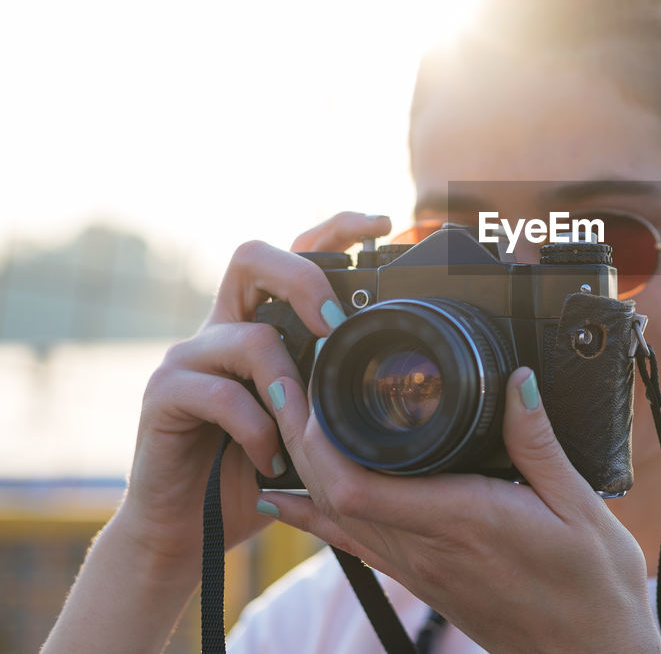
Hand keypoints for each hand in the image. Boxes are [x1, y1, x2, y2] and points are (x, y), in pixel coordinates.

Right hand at [115, 212, 391, 568]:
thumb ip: (336, 388)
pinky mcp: (163, 395)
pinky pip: (219, 394)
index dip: (334, 230)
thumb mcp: (310, 424)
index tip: (382, 223)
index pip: (294, 255)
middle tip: (337, 325)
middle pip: (253, 257)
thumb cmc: (258, 473)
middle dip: (303, 279)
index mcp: (261, 324)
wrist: (190, 529)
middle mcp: (223, 328)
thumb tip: (405, 374)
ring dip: (288, 385)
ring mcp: (189, 357)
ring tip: (301, 431)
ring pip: (248, 336)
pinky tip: (270, 458)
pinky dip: (255, 428)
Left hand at [261, 366, 660, 653]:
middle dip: (298, 436)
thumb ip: (540, 442)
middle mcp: (428, 549)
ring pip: (336, 517)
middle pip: (333, 495)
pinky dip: (316, 513)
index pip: (360, 487)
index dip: (319, 440)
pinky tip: (289, 496)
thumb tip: (518, 380)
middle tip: (281, 378)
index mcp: (464, 521)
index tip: (310, 387)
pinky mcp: (423, 579)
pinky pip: (354, 543)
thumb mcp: (581, 505)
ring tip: (284, 413)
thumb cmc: (594, 588)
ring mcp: (420, 569)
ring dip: (303, 466)